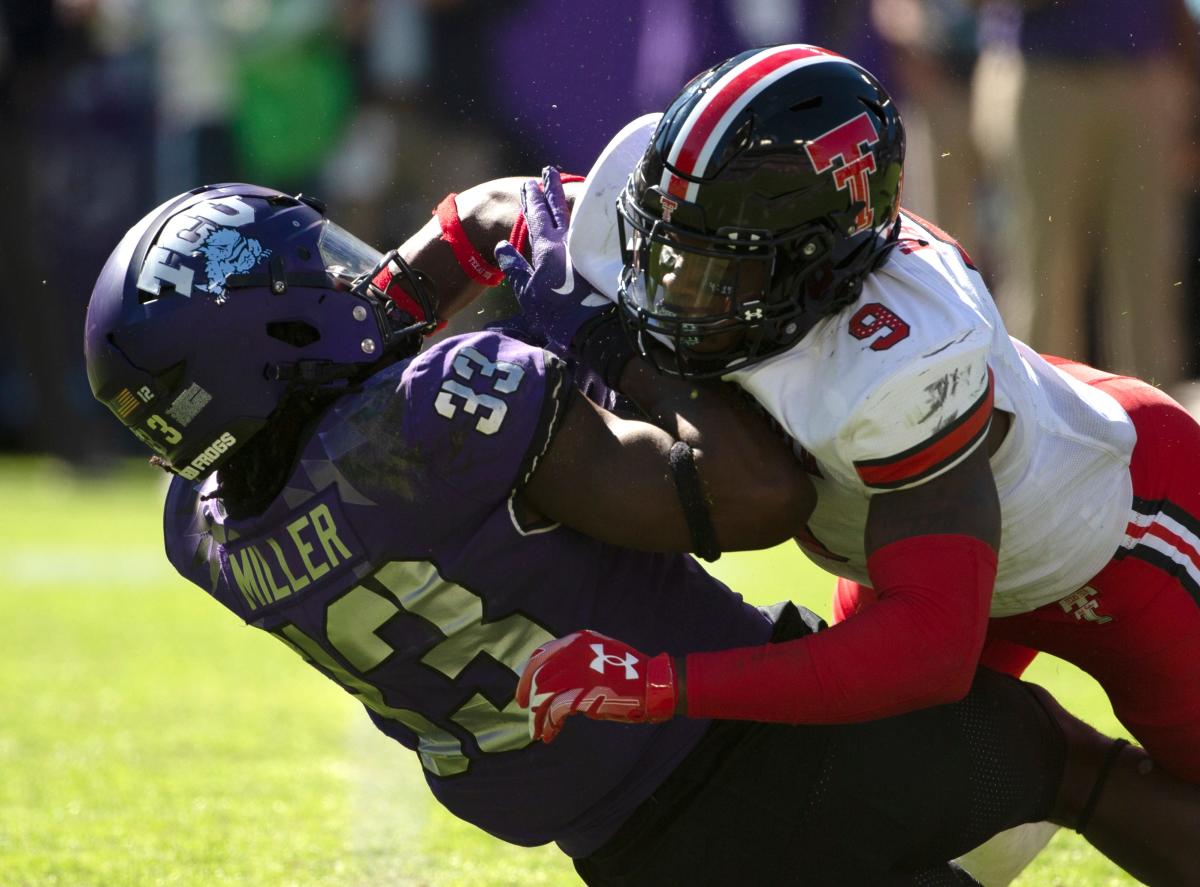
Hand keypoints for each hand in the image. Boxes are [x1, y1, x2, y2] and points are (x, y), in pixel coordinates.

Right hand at [494, 167, 609, 354]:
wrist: (596, 327)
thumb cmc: (558, 313)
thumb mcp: (528, 293)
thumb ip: (515, 267)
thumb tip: (502, 245)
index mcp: (547, 247)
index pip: (537, 215)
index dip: (531, 199)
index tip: (528, 184)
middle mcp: (568, 241)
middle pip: (559, 208)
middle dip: (551, 188)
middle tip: (549, 170)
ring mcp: (587, 248)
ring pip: (576, 217)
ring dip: (568, 200)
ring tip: (566, 187)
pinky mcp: (601, 258)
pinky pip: (590, 230)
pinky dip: (584, 219)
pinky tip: (585, 219)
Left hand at [516, 629, 679, 742]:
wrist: (653, 684)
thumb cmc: (631, 675)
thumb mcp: (599, 657)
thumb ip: (575, 665)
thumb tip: (554, 687)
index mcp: (577, 641)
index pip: (540, 656)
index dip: (526, 677)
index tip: (523, 695)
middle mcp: (572, 652)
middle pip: (538, 678)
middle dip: (530, 700)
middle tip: (530, 719)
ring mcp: (576, 672)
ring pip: (542, 696)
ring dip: (538, 717)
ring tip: (539, 732)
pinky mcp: (581, 692)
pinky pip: (554, 710)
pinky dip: (549, 724)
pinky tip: (550, 734)